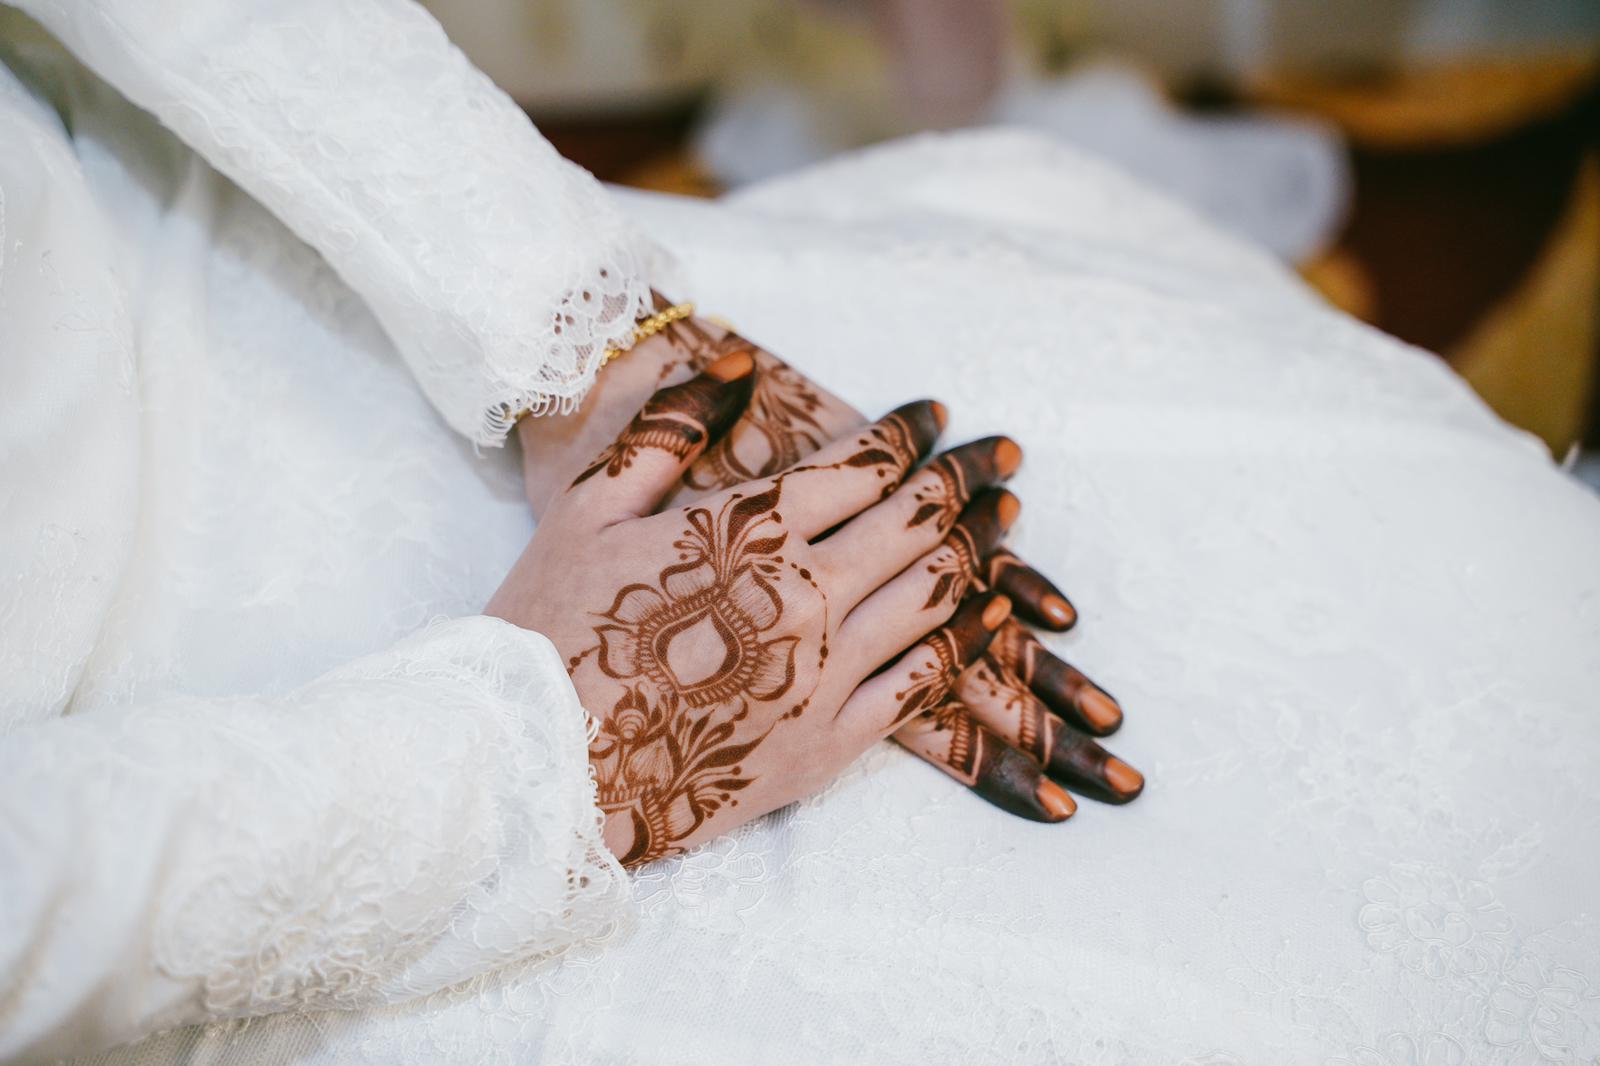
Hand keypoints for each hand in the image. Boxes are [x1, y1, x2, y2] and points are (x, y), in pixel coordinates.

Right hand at [516, 297, 1143, 821]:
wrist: (539, 767)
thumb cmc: (552, 627)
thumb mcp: (589, 508)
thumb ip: (670, 429)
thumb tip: (739, 365)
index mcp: (750, 530)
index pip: (861, 465)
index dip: (907, 433)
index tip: (937, 413)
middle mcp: (806, 594)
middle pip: (914, 522)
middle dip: (965, 478)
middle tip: (1002, 455)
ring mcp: (824, 673)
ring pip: (930, 595)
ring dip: (975, 548)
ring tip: (1004, 517)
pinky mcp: (827, 744)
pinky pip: (919, 684)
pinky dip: (962, 641)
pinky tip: (985, 615)